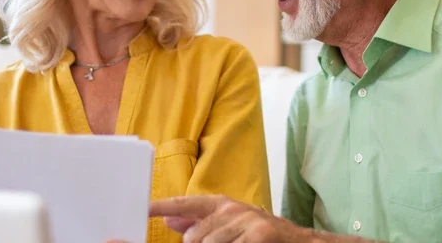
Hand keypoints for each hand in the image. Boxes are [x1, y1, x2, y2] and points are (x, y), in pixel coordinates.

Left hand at [150, 195, 309, 242]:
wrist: (299, 242)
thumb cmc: (260, 235)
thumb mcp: (229, 225)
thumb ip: (199, 222)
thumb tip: (170, 219)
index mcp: (221, 204)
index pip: (184, 203)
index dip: (161, 206)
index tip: (142, 209)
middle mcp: (231, 208)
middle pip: (192, 237)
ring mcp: (245, 221)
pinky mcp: (258, 234)